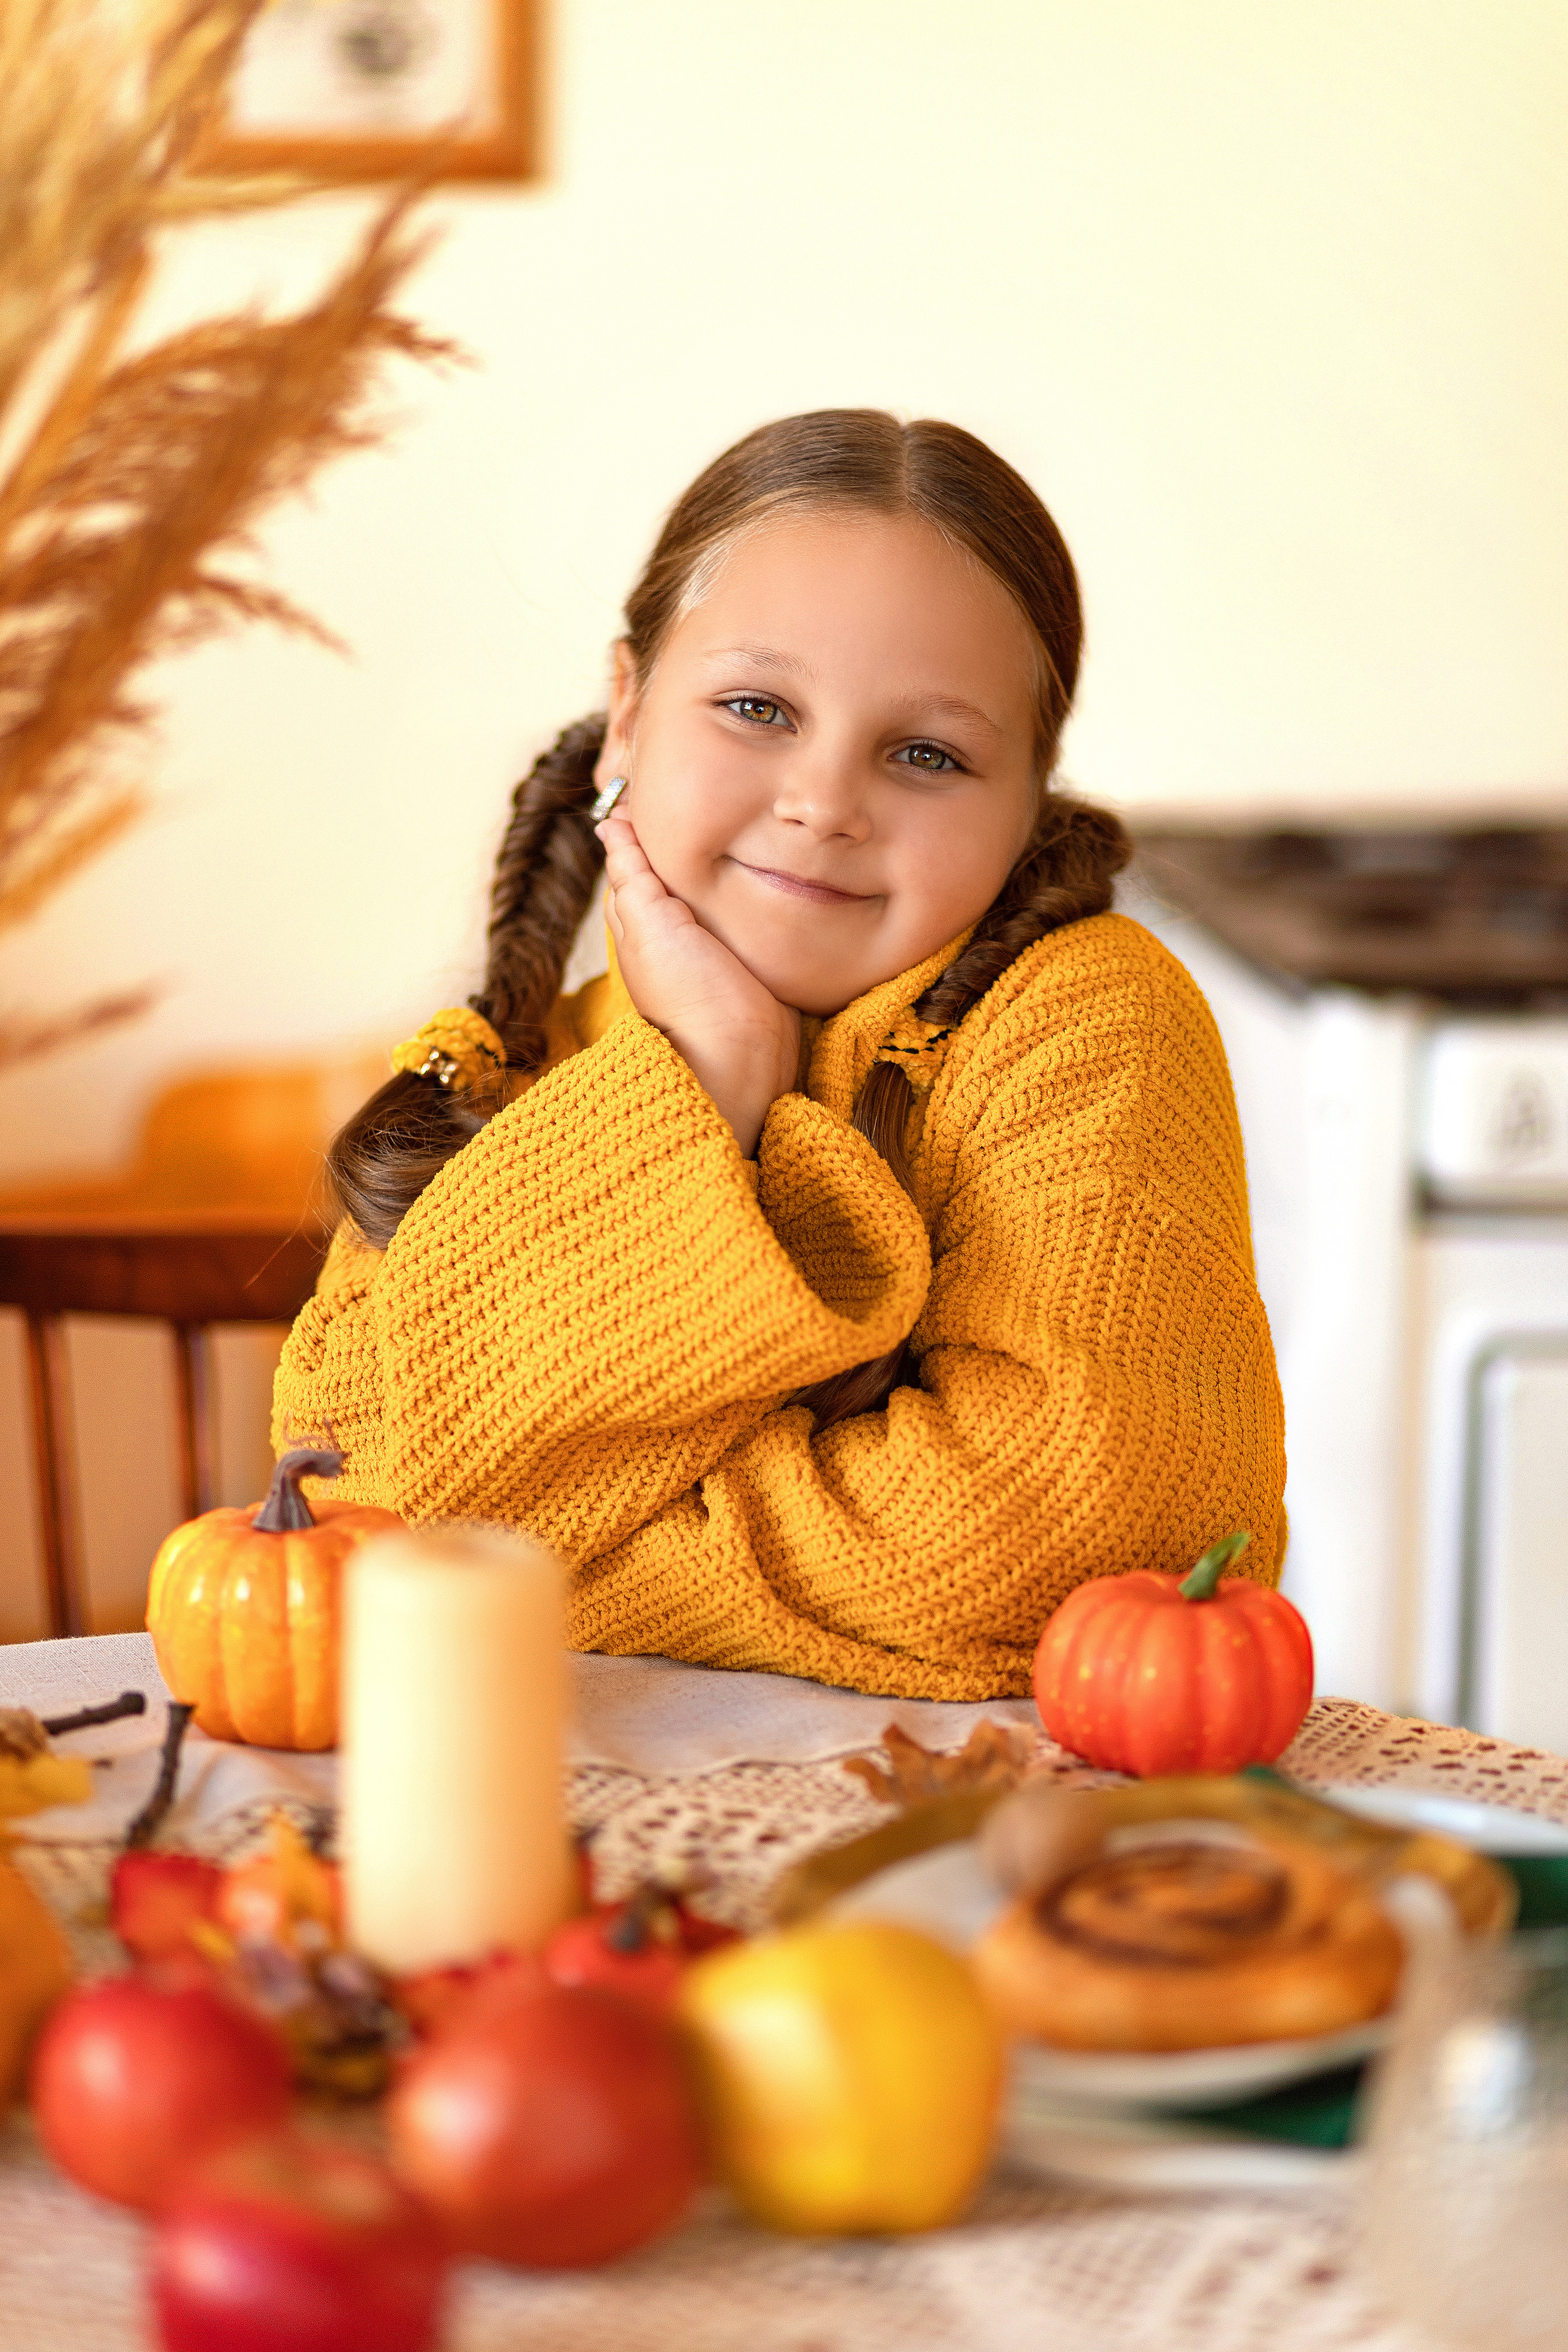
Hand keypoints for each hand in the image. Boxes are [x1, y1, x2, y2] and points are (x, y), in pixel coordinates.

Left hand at [596, 816, 800, 1156]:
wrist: (743, 1056)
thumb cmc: (690, 996)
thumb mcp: (650, 925)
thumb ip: (632, 875)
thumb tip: (609, 825)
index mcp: (642, 921)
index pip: (637, 860)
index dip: (647, 823)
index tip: (662, 779)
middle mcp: (675, 933)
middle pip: (678, 871)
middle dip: (690, 835)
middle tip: (712, 783)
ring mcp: (715, 947)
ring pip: (715, 888)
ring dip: (726, 859)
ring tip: (745, 812)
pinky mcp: (752, 959)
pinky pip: (746, 912)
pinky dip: (752, 888)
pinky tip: (770, 864)